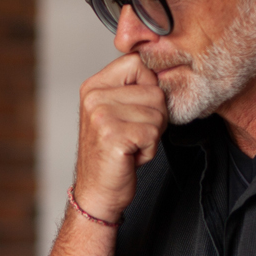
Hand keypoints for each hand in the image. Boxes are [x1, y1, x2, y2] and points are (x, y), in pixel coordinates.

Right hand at [74, 53, 167, 220]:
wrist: (97, 192)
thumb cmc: (112, 154)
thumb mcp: (116, 112)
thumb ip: (131, 89)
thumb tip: (161, 68)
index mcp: (94, 86)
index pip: (138, 63)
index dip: (149, 87)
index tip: (135, 110)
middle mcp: (94, 97)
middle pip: (154, 90)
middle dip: (154, 117)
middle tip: (131, 135)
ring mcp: (101, 116)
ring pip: (157, 113)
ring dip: (152, 135)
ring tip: (130, 145)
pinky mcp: (113, 136)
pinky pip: (153, 133)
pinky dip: (149, 150)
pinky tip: (130, 156)